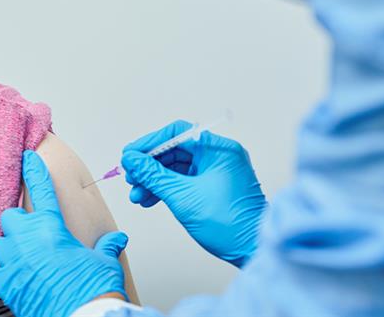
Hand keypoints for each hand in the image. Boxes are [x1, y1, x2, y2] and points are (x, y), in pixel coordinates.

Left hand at [0, 150, 128, 316]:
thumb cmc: (94, 290)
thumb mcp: (105, 262)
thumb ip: (106, 246)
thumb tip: (116, 239)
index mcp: (52, 228)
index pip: (41, 190)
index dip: (34, 172)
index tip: (28, 158)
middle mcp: (28, 241)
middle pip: (10, 217)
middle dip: (19, 222)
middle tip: (32, 232)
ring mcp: (14, 262)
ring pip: (0, 244)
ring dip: (11, 247)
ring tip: (26, 258)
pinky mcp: (6, 285)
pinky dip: (5, 273)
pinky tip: (18, 277)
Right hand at [121, 120, 266, 266]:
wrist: (252, 250)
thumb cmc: (229, 223)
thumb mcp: (181, 196)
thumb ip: (152, 175)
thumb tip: (131, 159)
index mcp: (218, 149)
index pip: (177, 133)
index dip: (149, 143)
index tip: (130, 156)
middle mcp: (219, 156)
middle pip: (174, 150)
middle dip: (149, 166)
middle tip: (131, 178)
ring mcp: (217, 172)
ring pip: (177, 168)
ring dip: (154, 180)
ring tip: (137, 195)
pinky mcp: (214, 187)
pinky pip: (184, 180)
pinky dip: (166, 189)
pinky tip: (149, 199)